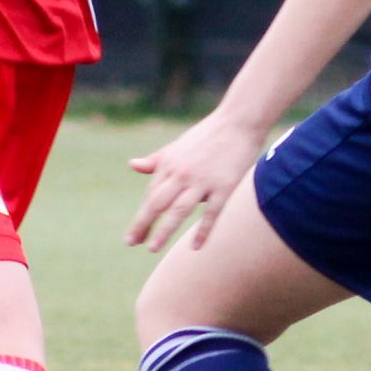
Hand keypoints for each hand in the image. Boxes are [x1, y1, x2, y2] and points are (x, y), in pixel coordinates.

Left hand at [125, 113, 266, 252]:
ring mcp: (203, 181)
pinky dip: (203, 231)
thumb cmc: (207, 135)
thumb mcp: (177, 147)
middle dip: (143, 225)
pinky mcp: (224, 187)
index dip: (142, 217)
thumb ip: (155, 160)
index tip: (133, 237)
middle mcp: (182, 174)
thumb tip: (132, 165)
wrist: (238, 122)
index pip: (151, 196)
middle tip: (132, 243)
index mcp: (169, 164)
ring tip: (152, 248)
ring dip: (164, 230)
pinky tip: (195, 247)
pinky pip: (211, 213)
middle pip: (157, 203)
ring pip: (179, 210)